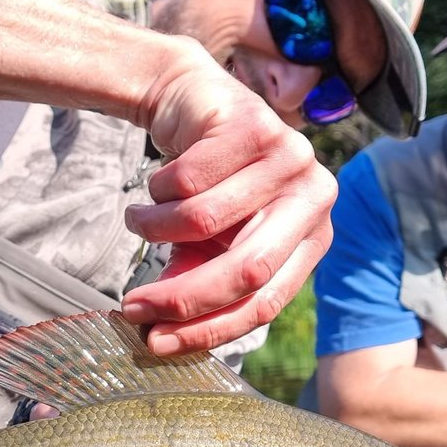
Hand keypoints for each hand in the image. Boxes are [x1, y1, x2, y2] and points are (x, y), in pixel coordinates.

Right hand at [122, 51, 335, 355]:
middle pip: (247, 270)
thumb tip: (157, 338)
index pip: (265, 302)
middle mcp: (315, 198)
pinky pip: (187, 178)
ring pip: (204, 221)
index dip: (207, 329)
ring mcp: (291, 156)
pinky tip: (157, 180)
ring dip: (155, 228)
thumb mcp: (205, 247)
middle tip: (132, 305)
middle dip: (182, 296)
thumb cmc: (206, 185)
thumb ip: (196, 286)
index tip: (155, 342)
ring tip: (139, 219)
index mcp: (312, 238)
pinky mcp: (256, 123)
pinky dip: (156, 188)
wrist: (191, 105)